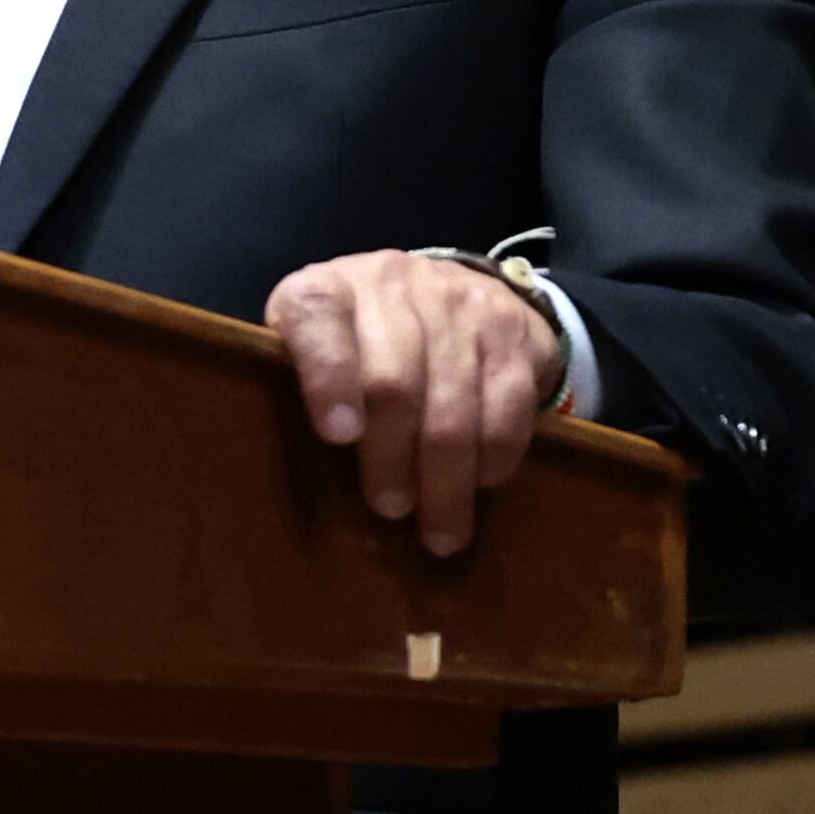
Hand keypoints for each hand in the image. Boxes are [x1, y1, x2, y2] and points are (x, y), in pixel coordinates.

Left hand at [267, 251, 562, 559]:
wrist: (448, 284)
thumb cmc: (362, 335)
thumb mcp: (316, 342)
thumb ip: (302, 385)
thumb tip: (304, 475)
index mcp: (328, 289)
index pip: (317, 316)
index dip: (327, 378)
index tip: (338, 436)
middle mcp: (393, 286)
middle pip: (393, 383)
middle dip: (391, 460)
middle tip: (389, 508)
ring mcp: (459, 306)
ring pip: (454, 409)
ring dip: (445, 482)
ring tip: (437, 529)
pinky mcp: (512, 333)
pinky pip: (508, 411)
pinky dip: (494, 460)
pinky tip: (479, 485)